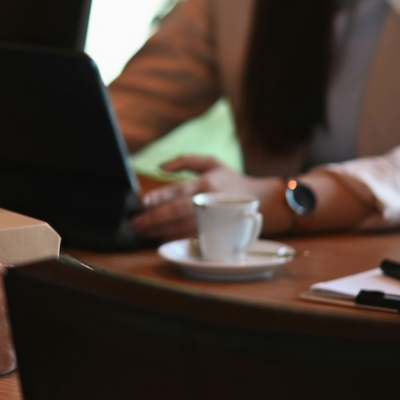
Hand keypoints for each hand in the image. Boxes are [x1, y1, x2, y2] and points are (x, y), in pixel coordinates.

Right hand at [0, 261, 14, 381]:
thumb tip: (3, 273)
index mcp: (3, 280)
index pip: (24, 287)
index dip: (11, 297)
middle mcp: (14, 303)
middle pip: (26, 311)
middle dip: (8, 316)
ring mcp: (13, 332)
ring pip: (21, 335)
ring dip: (5, 336)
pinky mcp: (7, 359)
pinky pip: (12, 358)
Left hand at [130, 155, 283, 239]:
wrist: (263, 200)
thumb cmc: (231, 181)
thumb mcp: (212, 163)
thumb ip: (186, 161)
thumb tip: (160, 167)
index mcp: (205, 182)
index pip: (178, 189)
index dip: (159, 196)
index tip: (143, 202)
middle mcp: (209, 199)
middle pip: (177, 210)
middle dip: (153, 218)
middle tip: (135, 222)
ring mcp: (214, 218)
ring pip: (183, 226)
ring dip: (160, 230)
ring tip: (143, 231)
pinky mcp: (219, 232)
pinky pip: (194, 236)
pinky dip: (176, 238)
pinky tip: (161, 237)